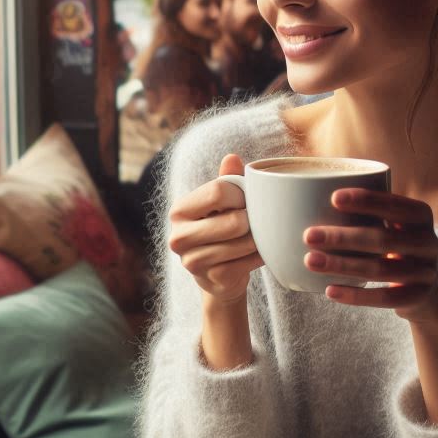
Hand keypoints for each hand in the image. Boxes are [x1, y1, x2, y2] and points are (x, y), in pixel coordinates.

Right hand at [168, 154, 262, 302]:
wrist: (219, 274)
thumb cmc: (221, 228)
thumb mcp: (223, 202)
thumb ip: (228, 180)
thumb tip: (232, 158)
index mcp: (180, 210)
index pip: (218, 191)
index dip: (242, 194)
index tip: (247, 201)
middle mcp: (178, 237)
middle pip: (233, 221)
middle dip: (252, 220)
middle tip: (255, 221)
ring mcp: (192, 262)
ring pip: (243, 243)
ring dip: (258, 239)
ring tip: (257, 236)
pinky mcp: (211, 280)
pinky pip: (247, 263)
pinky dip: (259, 257)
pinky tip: (258, 253)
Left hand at [303, 188, 437, 326]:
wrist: (432, 291)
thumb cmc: (397, 247)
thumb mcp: (395, 225)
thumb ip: (369, 212)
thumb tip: (311, 195)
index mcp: (421, 217)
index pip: (396, 205)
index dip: (367, 200)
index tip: (333, 198)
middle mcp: (430, 242)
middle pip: (384, 239)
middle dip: (343, 237)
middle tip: (308, 236)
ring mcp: (426, 272)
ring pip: (381, 270)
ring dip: (343, 266)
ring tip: (310, 261)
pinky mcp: (418, 298)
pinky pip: (385, 298)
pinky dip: (356, 296)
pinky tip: (330, 291)